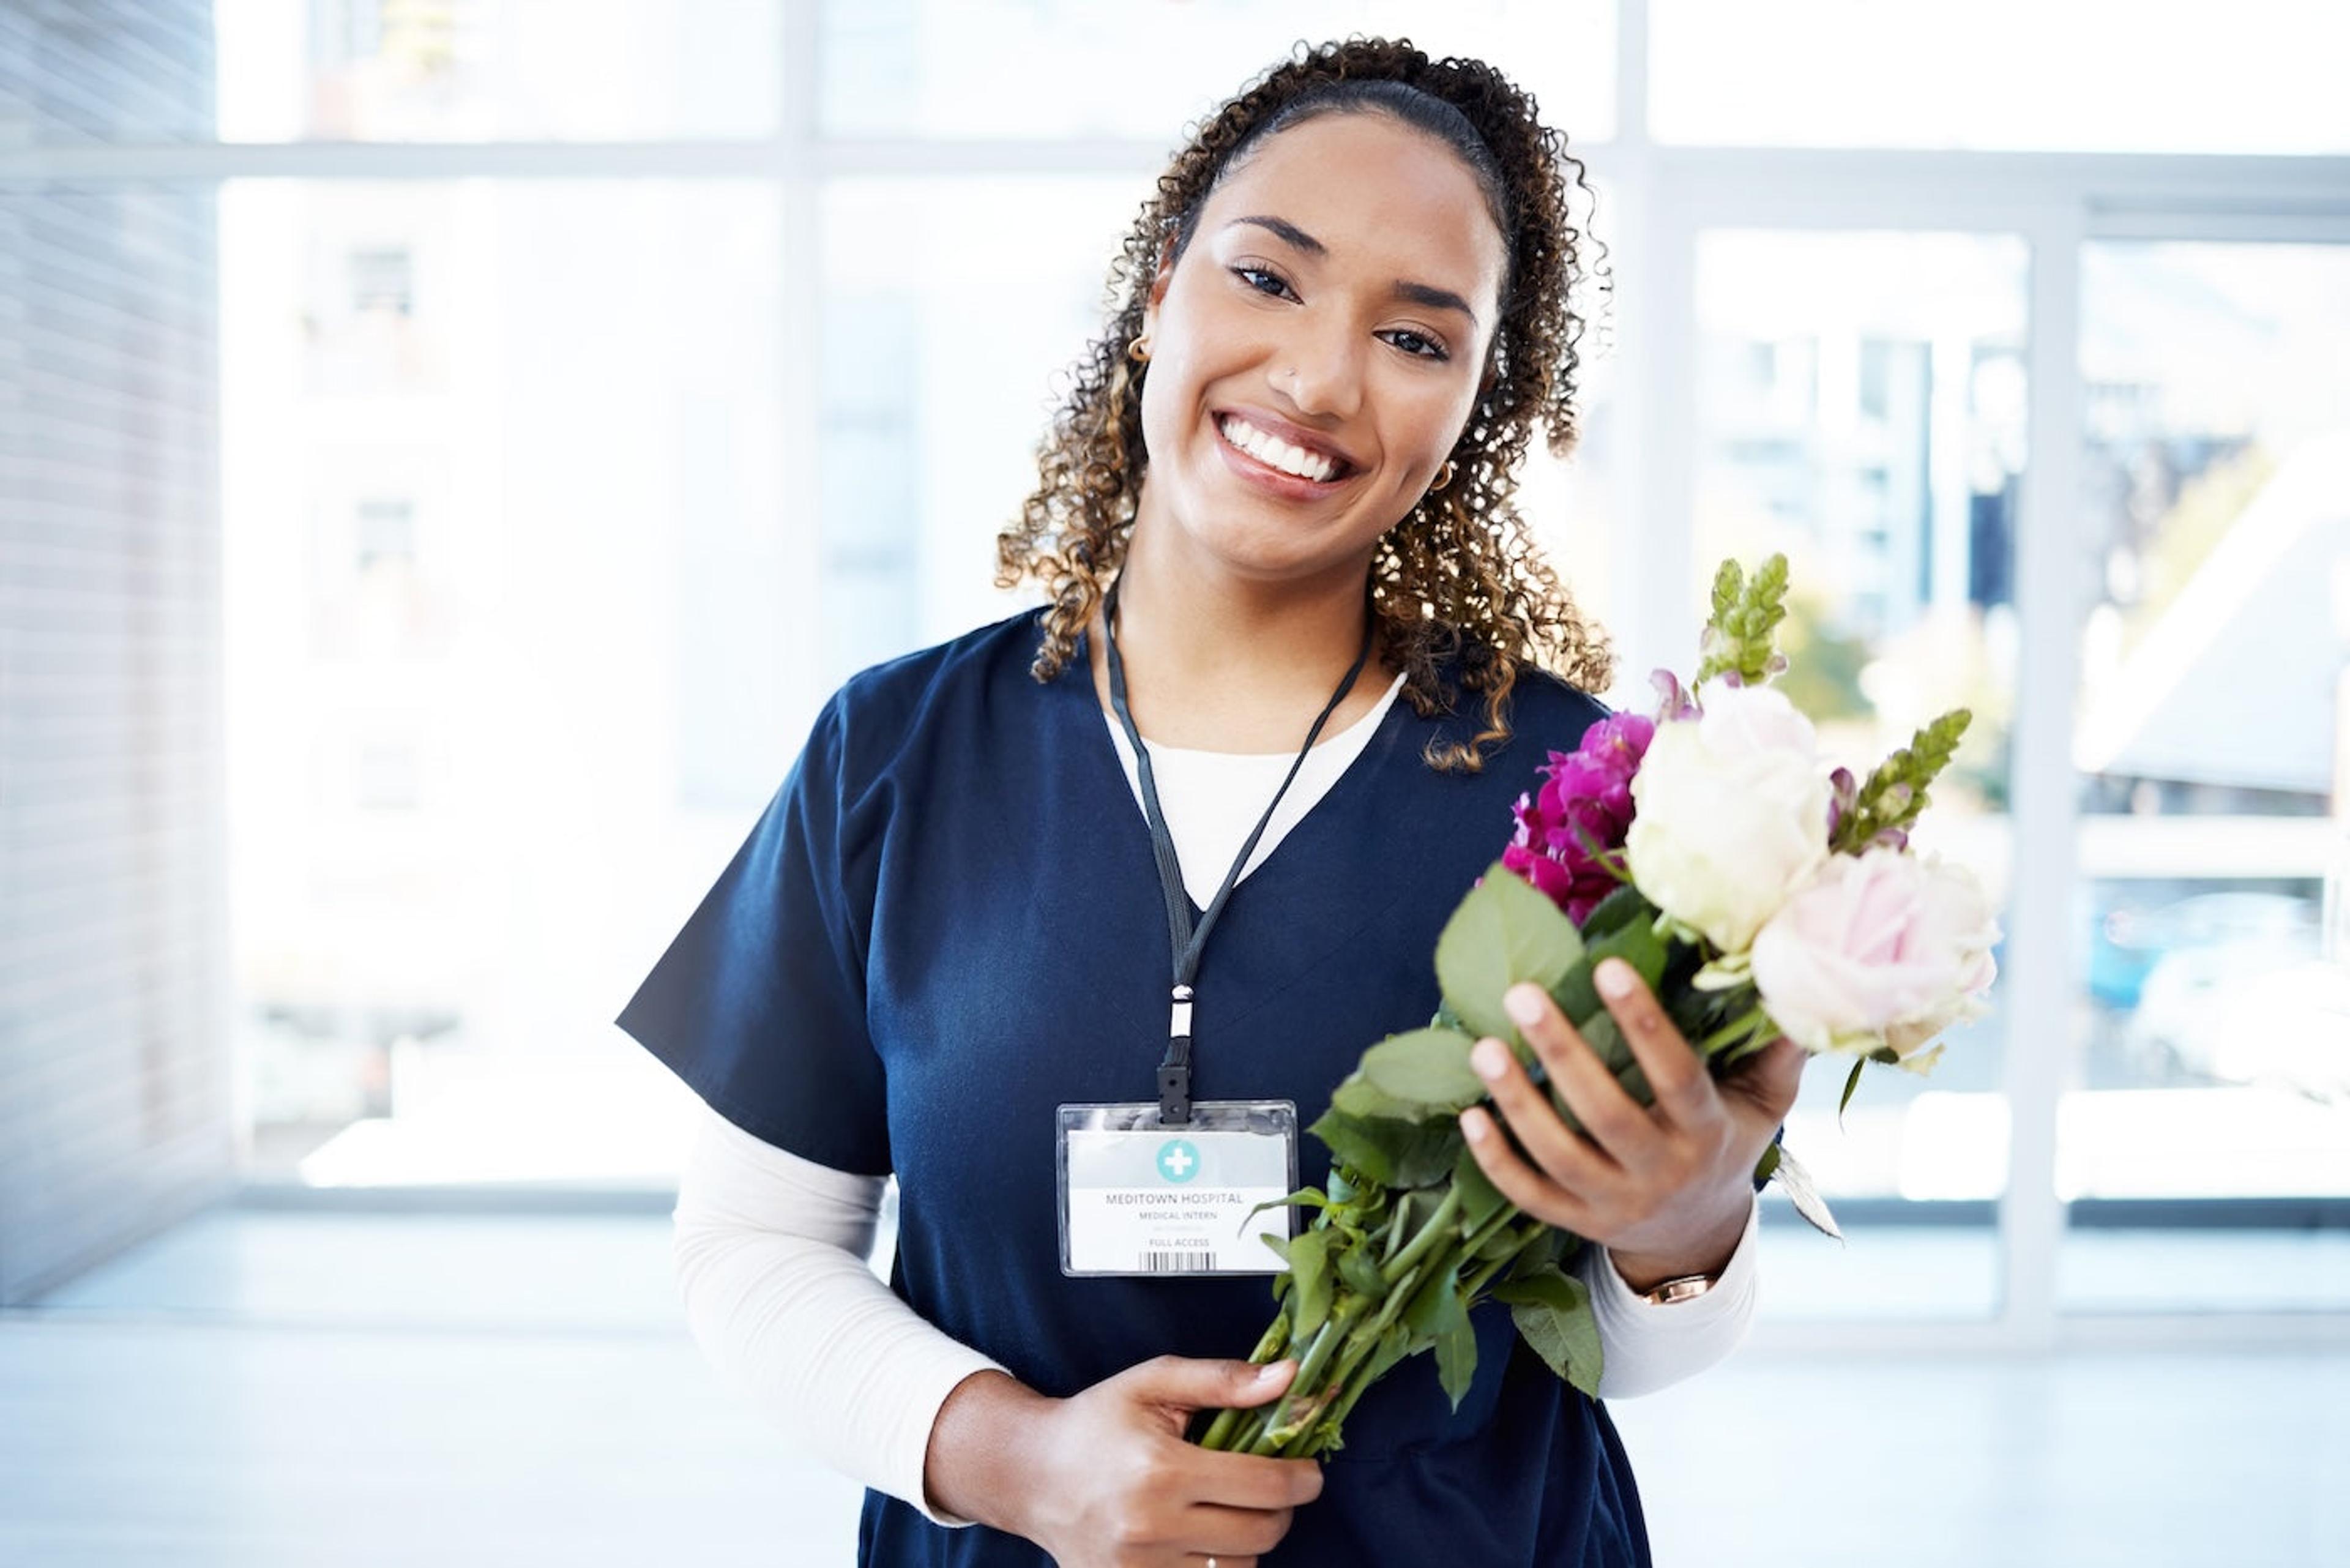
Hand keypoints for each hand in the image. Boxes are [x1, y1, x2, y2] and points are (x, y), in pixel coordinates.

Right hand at [926, 1356, 1321, 1567]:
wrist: (1030, 1475)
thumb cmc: (1095, 1422)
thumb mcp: (1154, 1383)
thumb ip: (1223, 1380)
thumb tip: (1289, 1378)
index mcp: (1162, 1471)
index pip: (1265, 1486)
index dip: (1302, 1478)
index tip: (1308, 1469)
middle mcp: (1152, 1528)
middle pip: (1262, 1534)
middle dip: (1281, 1509)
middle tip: (1270, 1486)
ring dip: (1247, 1540)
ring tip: (1225, 1507)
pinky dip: (1217, 1564)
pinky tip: (1201, 1535)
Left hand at [1456, 957, 1804, 1292]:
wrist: (1698, 1235)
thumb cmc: (1726, 1141)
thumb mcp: (1763, 1102)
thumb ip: (1776, 1049)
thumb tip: (1790, 980)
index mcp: (1707, 1133)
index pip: (1676, 1077)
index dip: (1644, 1024)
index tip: (1607, 967)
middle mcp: (1661, 1172)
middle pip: (1607, 1116)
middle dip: (1563, 1053)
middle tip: (1521, 993)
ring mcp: (1615, 1203)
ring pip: (1560, 1158)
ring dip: (1518, 1103)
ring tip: (1483, 1048)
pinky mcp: (1577, 1224)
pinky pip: (1530, 1196)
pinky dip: (1496, 1160)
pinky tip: (1469, 1115)